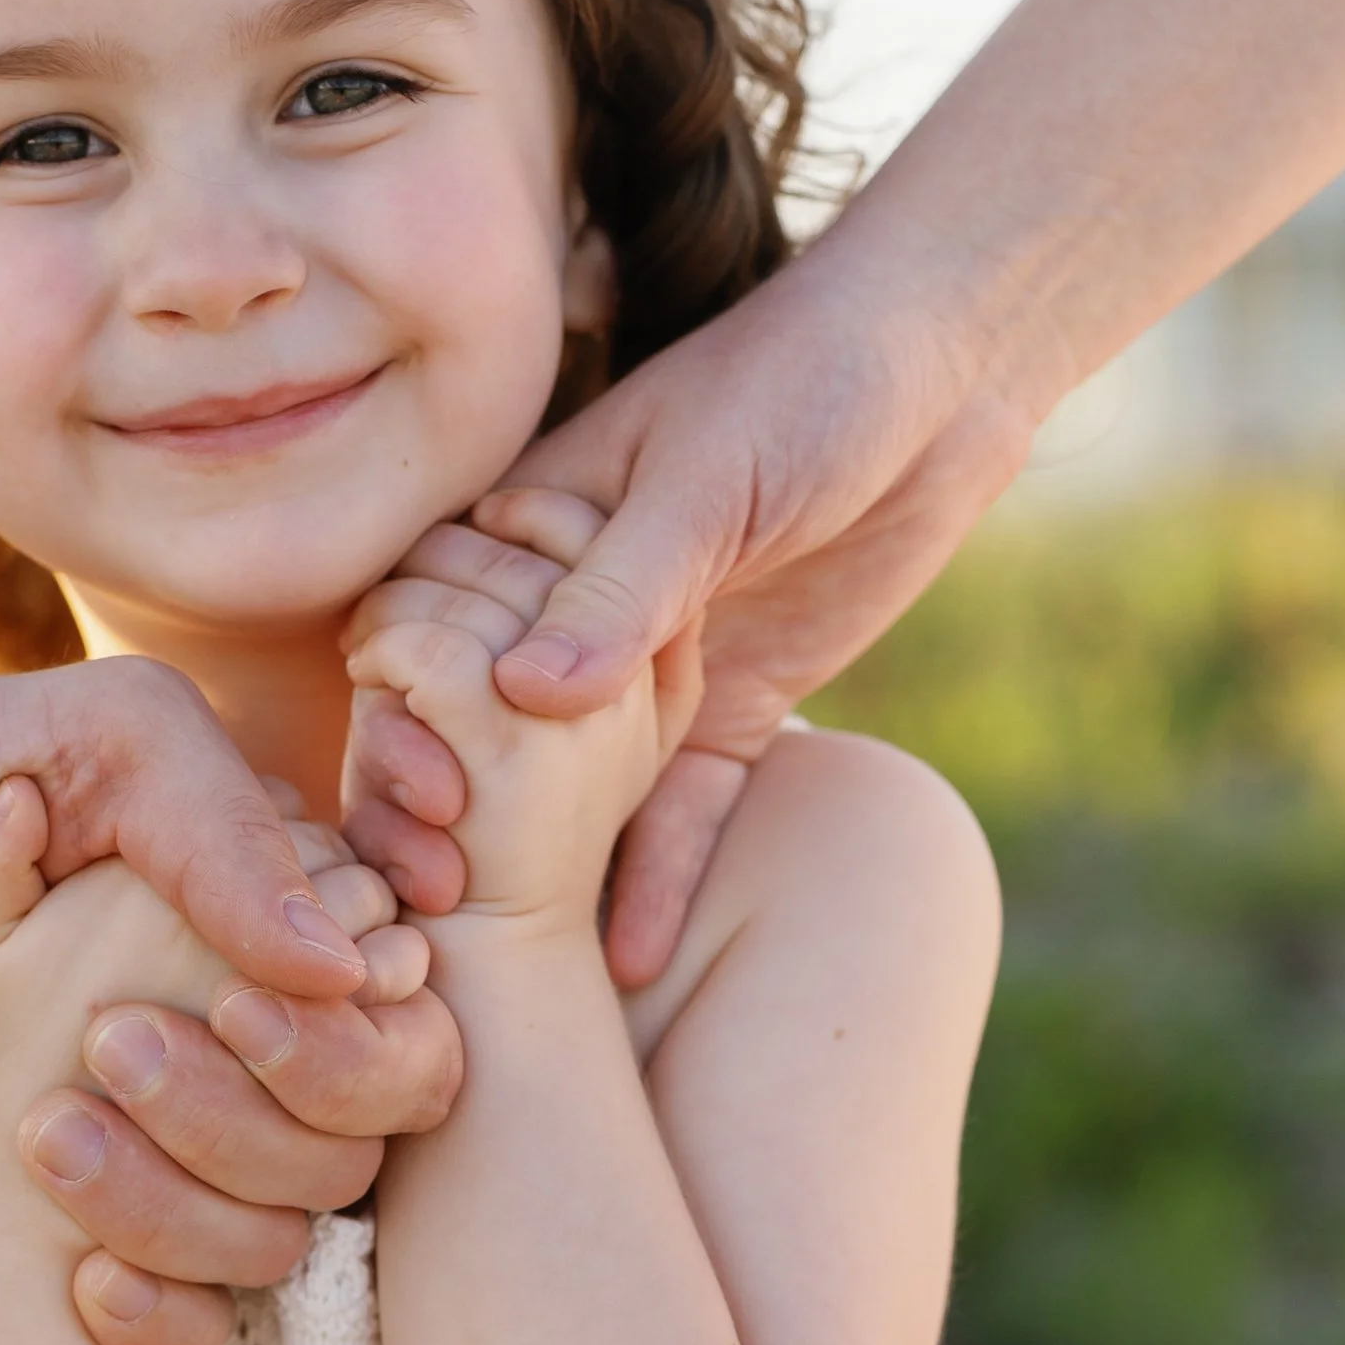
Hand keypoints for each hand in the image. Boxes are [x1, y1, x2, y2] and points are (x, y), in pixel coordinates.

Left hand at [0, 654, 456, 1344]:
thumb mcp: (92, 739)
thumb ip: (219, 823)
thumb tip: (334, 972)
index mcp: (287, 911)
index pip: (403, 999)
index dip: (339, 1023)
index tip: (228, 1001)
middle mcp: (263, 1033)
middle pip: (367, 1126)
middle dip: (250, 1111)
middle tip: (104, 1045)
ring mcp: (191, 1140)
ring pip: (289, 1230)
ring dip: (183, 1203)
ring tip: (37, 1128)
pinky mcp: (112, 1227)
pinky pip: (200, 1321)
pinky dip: (154, 1312)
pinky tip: (72, 1268)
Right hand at [342, 245, 1035, 982]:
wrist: (946, 377)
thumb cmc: (804, 380)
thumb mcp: (706, 478)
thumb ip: (620, 589)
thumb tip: (524, 700)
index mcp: (528, 525)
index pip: (419, 625)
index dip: (398, 711)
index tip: (409, 796)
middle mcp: (569, 605)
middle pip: (481, 728)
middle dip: (459, 817)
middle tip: (444, 906)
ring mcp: (648, 667)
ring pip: (576, 786)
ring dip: (548, 868)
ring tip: (519, 968)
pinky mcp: (729, 710)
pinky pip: (683, 809)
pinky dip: (661, 878)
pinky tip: (633, 960)